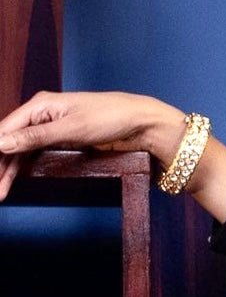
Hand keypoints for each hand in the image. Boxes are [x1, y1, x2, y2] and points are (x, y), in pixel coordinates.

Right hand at [0, 90, 184, 202]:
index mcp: (40, 105)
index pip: (5, 128)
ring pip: (21, 150)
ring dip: (9, 170)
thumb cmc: (109, 117)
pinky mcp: (61, 139)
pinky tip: (14, 180)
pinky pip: (35, 153)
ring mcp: (50, 127)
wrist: (141, 122)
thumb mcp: (70, 128)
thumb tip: (2, 143)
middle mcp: (41, 114)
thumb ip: (35, 137)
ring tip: (1, 192)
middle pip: (10, 141)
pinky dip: (23, 167)